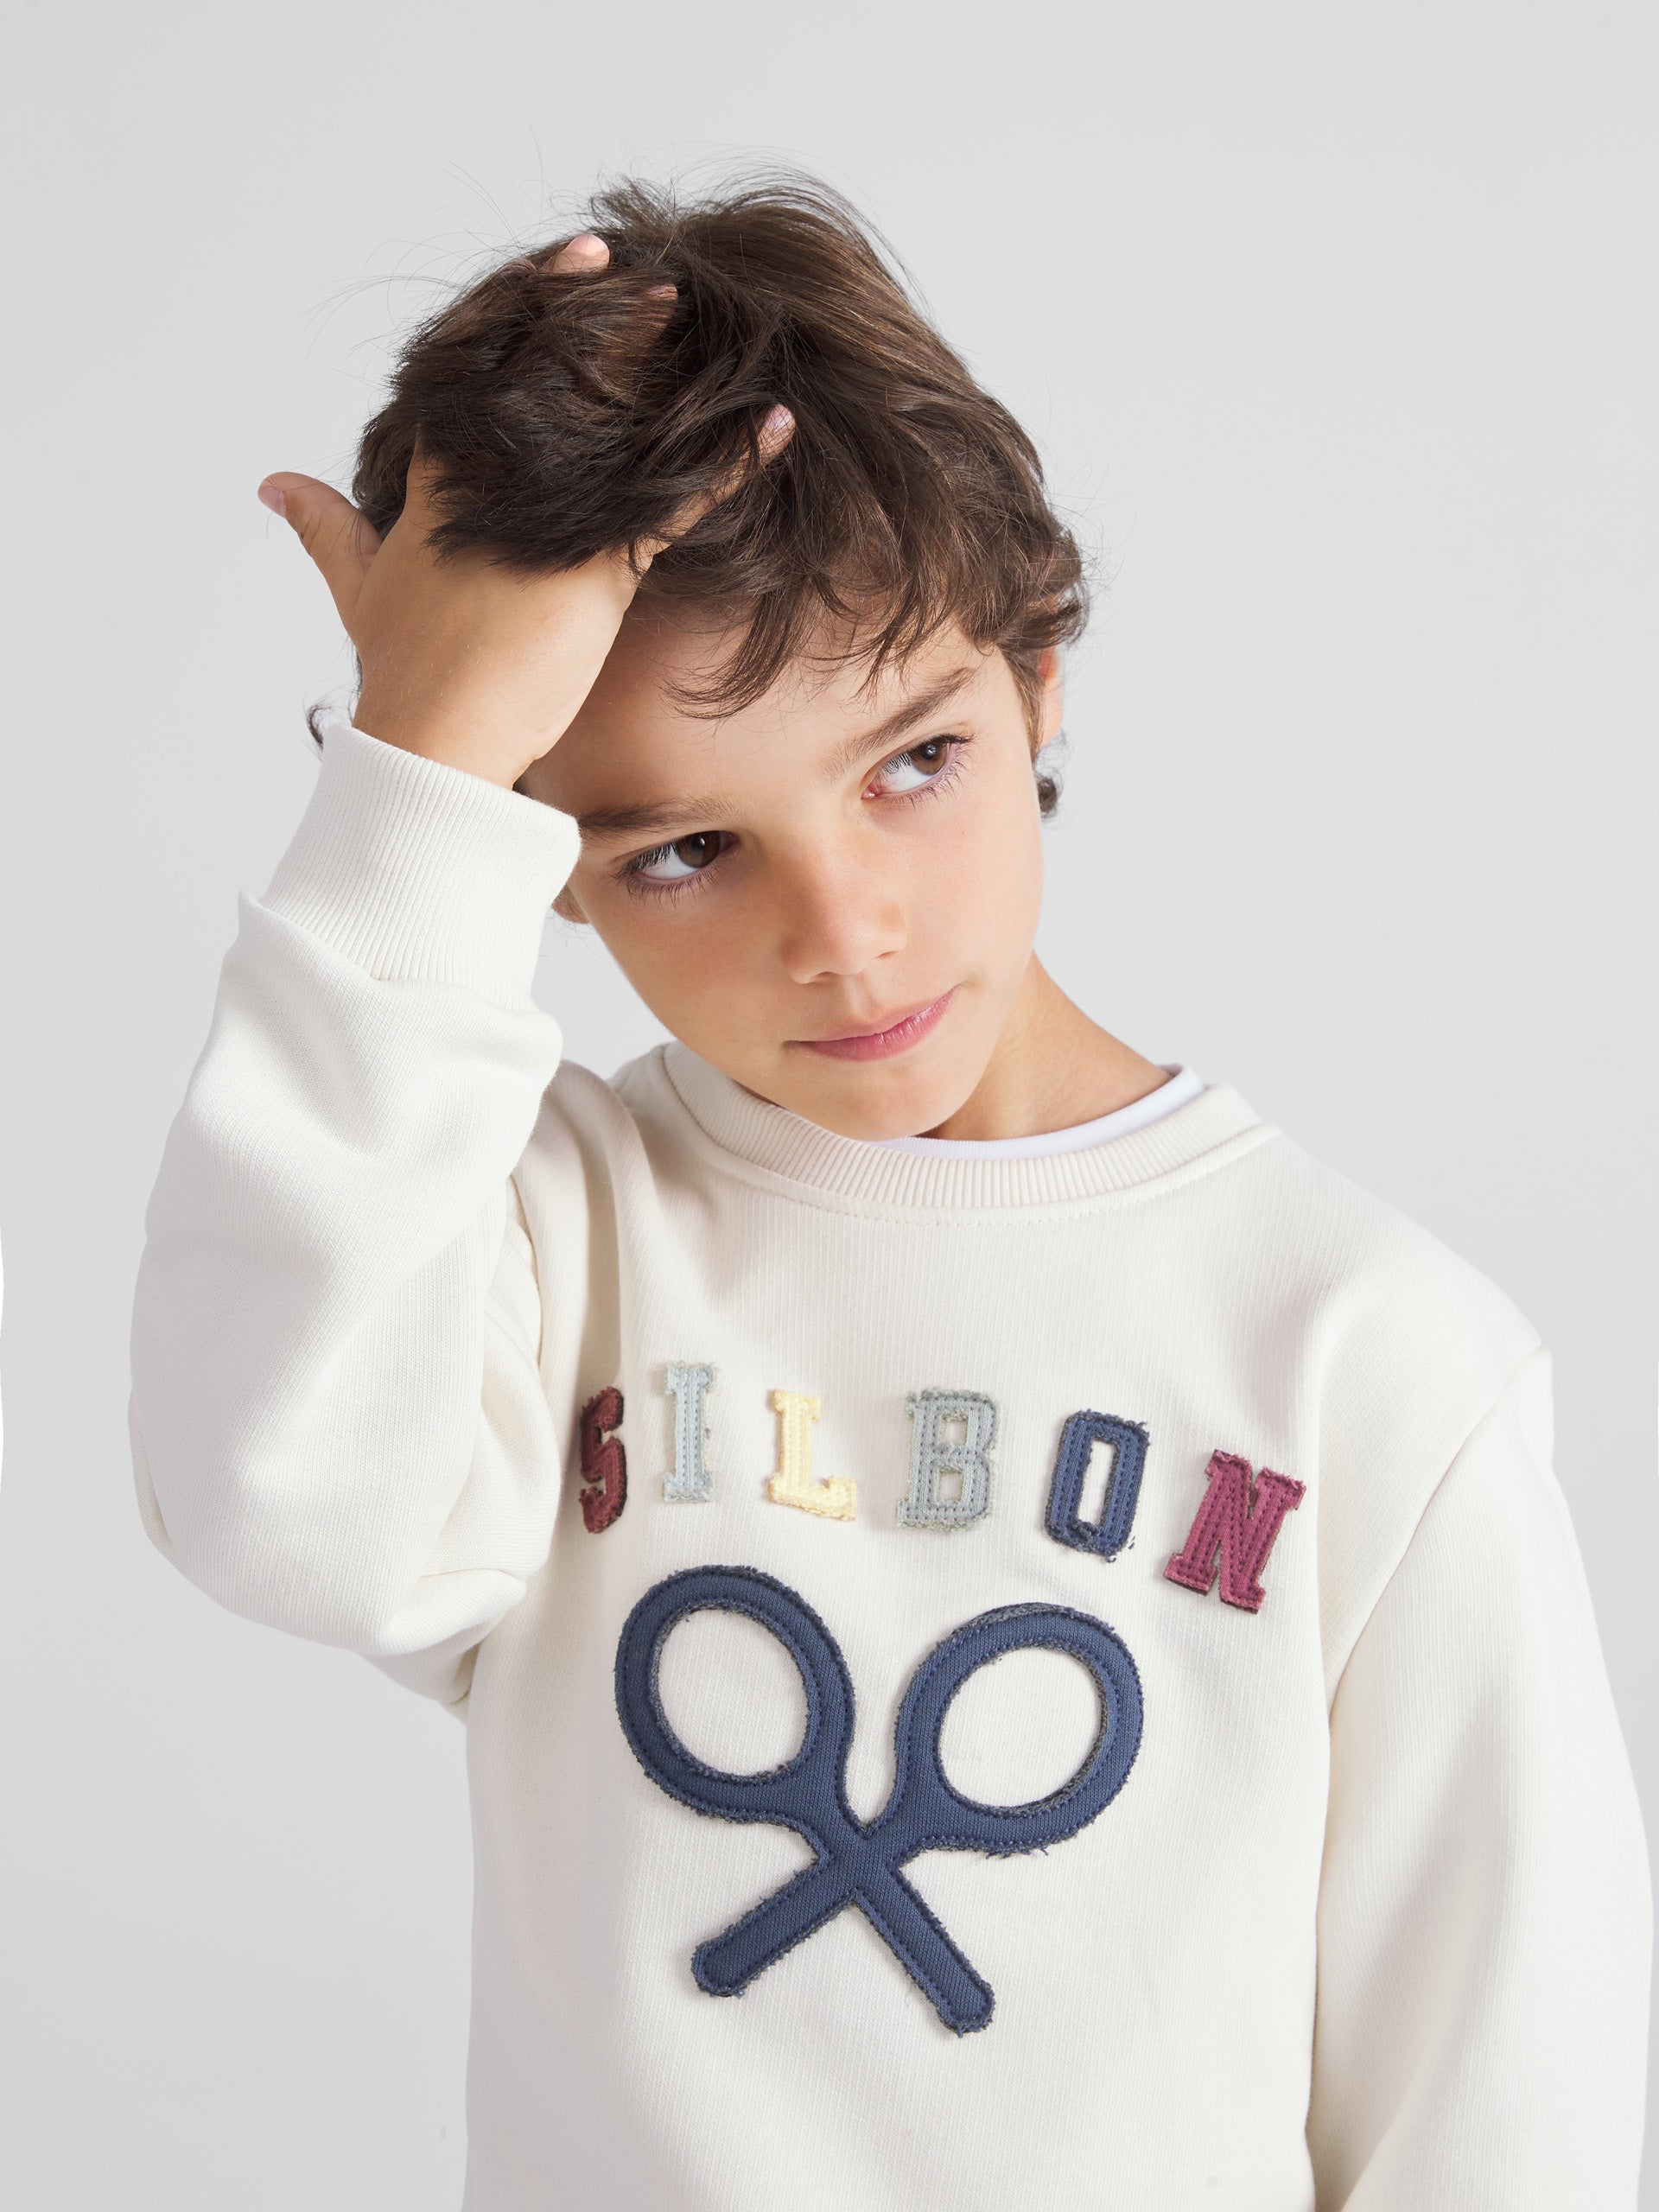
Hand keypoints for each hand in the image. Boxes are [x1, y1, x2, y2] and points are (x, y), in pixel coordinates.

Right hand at [257, 233, 792, 788]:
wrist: (433, 737)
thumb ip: (325, 528)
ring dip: (662, 374)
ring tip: (702, 320)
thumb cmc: (402, 669)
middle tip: (648, 279)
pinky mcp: (596, 571)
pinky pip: (675, 504)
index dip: (528, 307)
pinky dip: (731, 465)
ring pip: (610, 430)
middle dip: (599, 326)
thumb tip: (275, 485)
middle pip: (547, 382)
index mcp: (438, 479)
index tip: (576, 259)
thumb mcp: (358, 589)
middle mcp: (492, 485)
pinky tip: (775, 425)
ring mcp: (546, 523)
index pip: (480, 369)